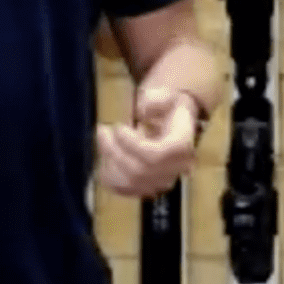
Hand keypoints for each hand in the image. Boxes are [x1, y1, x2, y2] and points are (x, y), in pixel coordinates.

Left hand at [96, 83, 199, 197]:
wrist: (174, 122)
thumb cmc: (168, 107)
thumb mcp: (166, 94)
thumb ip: (156, 99)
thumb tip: (142, 110)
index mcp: (182, 147)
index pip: (155, 155)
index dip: (132, 145)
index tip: (118, 127)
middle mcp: (174, 170)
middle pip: (138, 171)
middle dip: (114, 151)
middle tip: (102, 130)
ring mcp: (160, 183)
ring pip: (128, 184)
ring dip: (109, 163)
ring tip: (103, 141)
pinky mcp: (147, 189)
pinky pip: (122, 190)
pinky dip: (108, 176)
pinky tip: (105, 156)